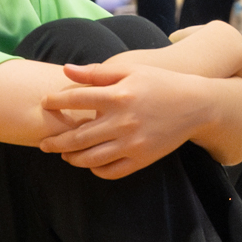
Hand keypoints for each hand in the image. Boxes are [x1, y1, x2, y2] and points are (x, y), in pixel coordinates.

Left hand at [38, 62, 240, 176]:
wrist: (197, 105)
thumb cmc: (161, 83)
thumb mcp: (131, 70)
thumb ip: (97, 72)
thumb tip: (65, 70)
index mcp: (118, 96)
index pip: (76, 100)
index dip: (55, 102)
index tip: (45, 104)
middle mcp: (123, 121)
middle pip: (77, 137)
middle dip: (55, 141)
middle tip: (44, 143)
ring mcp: (132, 143)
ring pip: (90, 158)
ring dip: (71, 158)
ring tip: (64, 155)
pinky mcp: (142, 158)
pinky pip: (111, 171)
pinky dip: (96, 170)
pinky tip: (90, 163)